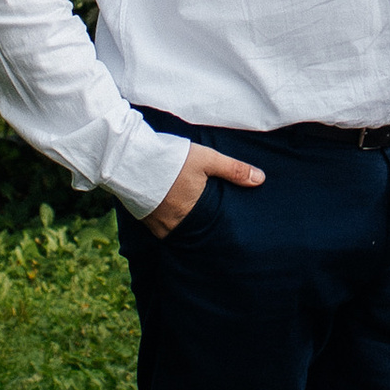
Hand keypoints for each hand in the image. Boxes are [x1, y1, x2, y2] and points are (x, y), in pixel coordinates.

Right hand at [148, 143, 262, 236]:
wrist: (128, 157)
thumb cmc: (170, 159)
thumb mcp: (206, 159)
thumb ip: (234, 170)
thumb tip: (261, 180)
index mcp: (193, 214)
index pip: (212, 229)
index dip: (219, 228)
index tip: (226, 228)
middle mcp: (174, 225)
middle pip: (194, 232)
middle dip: (202, 229)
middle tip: (210, 225)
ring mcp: (156, 225)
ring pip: (176, 231)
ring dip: (184, 226)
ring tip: (190, 219)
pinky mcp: (142, 220)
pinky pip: (160, 227)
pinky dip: (167, 222)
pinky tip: (170, 212)